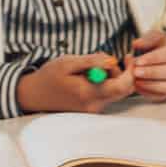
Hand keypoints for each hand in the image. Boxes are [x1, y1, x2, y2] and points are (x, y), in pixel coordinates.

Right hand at [15, 53, 130, 114]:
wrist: (34, 94)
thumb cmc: (49, 76)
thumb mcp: (69, 62)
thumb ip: (93, 62)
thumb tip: (113, 60)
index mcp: (88, 94)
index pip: (123, 86)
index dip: (131, 70)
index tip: (128, 57)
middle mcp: (94, 106)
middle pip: (124, 89)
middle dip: (122, 71)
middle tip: (107, 59)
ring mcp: (94, 109)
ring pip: (116, 91)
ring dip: (112, 76)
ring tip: (92, 67)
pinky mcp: (93, 109)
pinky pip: (108, 94)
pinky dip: (106, 82)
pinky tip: (91, 76)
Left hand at [127, 29, 165, 101]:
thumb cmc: (163, 47)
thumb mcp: (156, 38)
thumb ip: (147, 39)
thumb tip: (136, 44)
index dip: (154, 58)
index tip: (138, 61)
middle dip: (151, 73)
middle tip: (135, 72)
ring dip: (150, 85)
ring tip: (136, 81)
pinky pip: (164, 95)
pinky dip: (150, 93)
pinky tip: (139, 87)